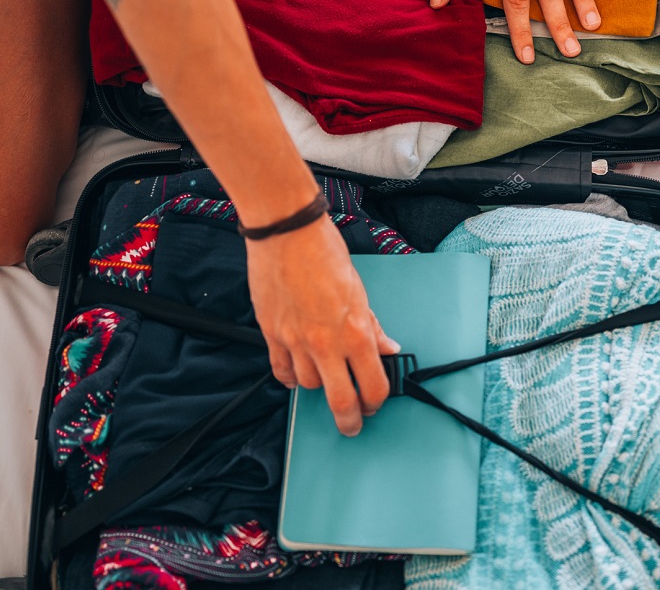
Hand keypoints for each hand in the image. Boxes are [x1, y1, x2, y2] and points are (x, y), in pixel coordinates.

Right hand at [246, 217, 399, 435]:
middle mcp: (326, 343)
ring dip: (319, 386)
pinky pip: (281, 370)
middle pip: (341, 400)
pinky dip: (290, 378)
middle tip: (352, 424)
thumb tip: (387, 347)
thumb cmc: (325, 253)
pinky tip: (297, 376)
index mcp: (356, 331)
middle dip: (350, 420)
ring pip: (309, 385)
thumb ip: (373, 326)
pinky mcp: (272, 335)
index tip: (376, 404)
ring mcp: (296, 342)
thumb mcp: (360, 290)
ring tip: (326, 379)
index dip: (377, 401)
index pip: (373, 384)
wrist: (286, 233)